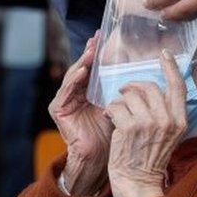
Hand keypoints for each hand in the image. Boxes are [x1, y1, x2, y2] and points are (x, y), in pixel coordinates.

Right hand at [49, 32, 113, 194]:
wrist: (100, 159)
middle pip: (81, 69)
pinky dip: (74, 80)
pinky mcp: (58, 110)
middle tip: (96, 38)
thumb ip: (121, 91)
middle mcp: (73, 95)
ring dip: (82, 63)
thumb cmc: (111, 136)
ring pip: (73, 77)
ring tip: (91, 51)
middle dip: (89, 53)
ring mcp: (64, 102)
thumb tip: (138, 71)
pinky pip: (66, 92)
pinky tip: (83, 70)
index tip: (104, 37)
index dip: (97, 54)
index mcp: (86, 93)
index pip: (91, 69)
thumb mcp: (118, 107)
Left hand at [105, 49, 186, 196]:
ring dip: (119, 100)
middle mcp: (167, 120)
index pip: (178, 86)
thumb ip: (165, 113)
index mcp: (180, 121)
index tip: (164, 54)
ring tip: (116, 111)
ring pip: (130, 95)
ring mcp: (149, 124)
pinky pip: (116, 106)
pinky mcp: (129, 128)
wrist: (137, 183)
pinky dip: (110, 110)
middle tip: (123, 92)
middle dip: (132, 86)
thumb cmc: (148, 158)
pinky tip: (109, 118)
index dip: (171, 67)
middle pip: (149, 86)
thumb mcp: (167, 135)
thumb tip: (154, 89)